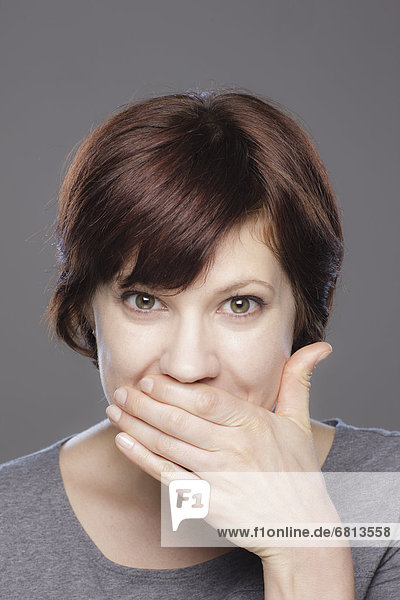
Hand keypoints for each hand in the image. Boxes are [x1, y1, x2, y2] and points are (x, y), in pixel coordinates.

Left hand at [105, 341, 338, 559]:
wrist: (301, 530)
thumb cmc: (299, 474)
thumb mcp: (300, 424)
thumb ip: (298, 382)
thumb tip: (320, 346)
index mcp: (254, 424)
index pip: (205, 401)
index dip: (172, 389)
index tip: (149, 379)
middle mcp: (234, 449)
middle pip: (180, 420)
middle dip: (145, 402)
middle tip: (122, 389)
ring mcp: (219, 477)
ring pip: (168, 445)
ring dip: (136, 425)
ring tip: (115, 409)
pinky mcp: (207, 503)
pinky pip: (167, 476)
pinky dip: (142, 457)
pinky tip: (123, 441)